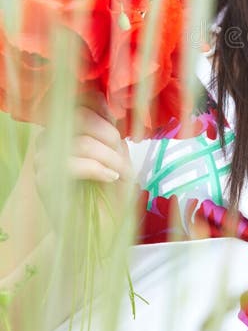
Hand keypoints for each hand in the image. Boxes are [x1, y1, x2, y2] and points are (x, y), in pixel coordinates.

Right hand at [31, 92, 135, 230]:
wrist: (99, 229)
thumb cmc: (109, 192)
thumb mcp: (118, 155)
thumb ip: (111, 131)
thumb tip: (110, 107)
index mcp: (68, 129)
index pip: (81, 101)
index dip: (103, 110)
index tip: (119, 132)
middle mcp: (51, 139)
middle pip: (78, 116)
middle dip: (107, 133)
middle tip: (121, 154)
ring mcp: (44, 159)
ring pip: (79, 142)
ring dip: (108, 156)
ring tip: (119, 172)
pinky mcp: (44, 180)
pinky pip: (71, 163)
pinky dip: (97, 169)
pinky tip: (109, 177)